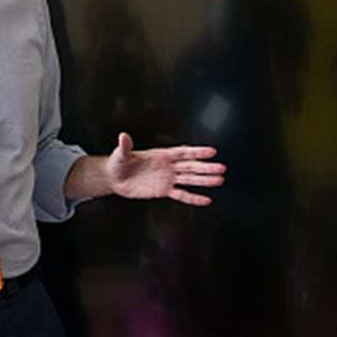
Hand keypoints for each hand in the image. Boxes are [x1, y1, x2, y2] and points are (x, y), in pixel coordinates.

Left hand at [106, 132, 224, 205]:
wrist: (115, 179)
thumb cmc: (118, 163)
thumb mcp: (121, 155)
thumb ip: (125, 147)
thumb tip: (123, 136)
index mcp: (161, 155)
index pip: (182, 153)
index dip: (196, 152)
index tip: (211, 152)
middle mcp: (168, 166)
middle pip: (190, 166)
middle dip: (205, 167)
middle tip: (221, 168)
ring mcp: (167, 179)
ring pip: (190, 179)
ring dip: (204, 180)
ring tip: (219, 180)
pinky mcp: (164, 191)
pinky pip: (181, 195)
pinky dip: (193, 198)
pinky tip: (206, 199)